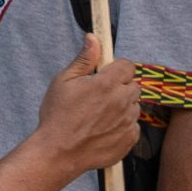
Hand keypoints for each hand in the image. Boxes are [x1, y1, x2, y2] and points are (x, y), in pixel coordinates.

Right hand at [35, 36, 141, 178]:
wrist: (59, 152)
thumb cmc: (57, 116)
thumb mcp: (63, 81)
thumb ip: (84, 59)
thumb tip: (93, 38)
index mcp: (107, 83)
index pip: (128, 65)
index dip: (117, 68)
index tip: (105, 75)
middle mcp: (122, 101)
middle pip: (134, 85)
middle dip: (120, 87)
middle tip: (99, 96)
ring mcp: (128, 121)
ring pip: (134, 106)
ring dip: (122, 107)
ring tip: (99, 115)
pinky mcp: (130, 139)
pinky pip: (133, 126)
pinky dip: (123, 126)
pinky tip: (104, 129)